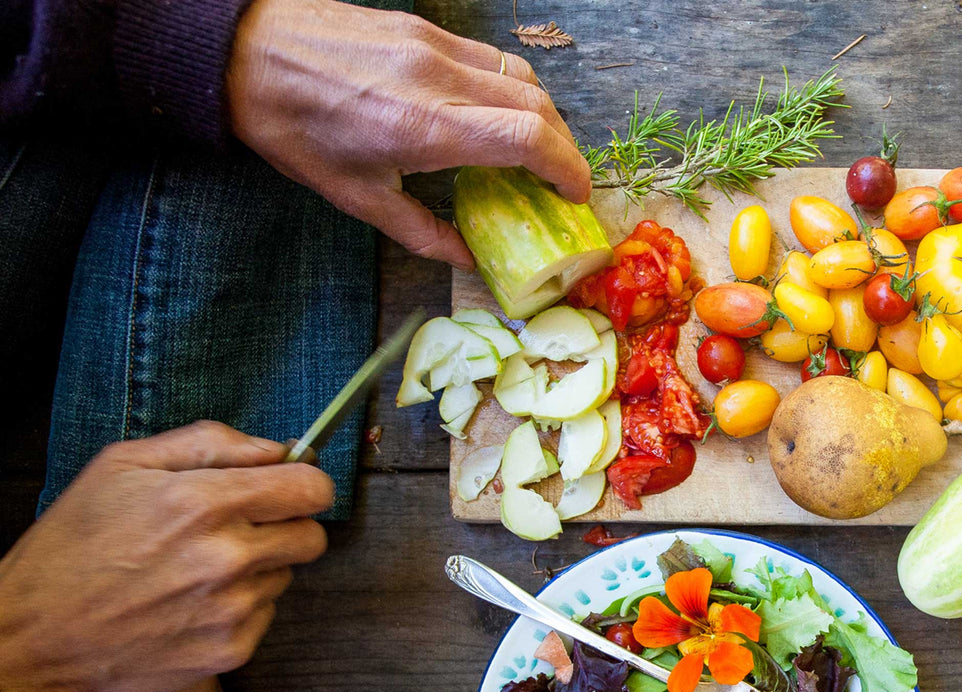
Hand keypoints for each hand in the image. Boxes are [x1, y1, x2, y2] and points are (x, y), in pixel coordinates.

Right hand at [0, 421, 333, 691]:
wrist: (37, 633)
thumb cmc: (77, 541)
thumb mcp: (126, 464)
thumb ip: (211, 444)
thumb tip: (280, 449)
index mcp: (204, 502)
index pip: (310, 488)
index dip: (306, 483)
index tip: (291, 487)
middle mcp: (227, 557)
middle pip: (312, 536)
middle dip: (287, 526)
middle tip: (244, 529)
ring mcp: (232, 608)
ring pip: (286, 575)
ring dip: (259, 568)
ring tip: (200, 569)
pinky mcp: (231, 650)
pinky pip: (266, 614)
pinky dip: (241, 606)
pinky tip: (195, 602)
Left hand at [225, 0, 591, 267]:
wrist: (248, 55)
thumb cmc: (298, 131)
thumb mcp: (358, 198)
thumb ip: (423, 232)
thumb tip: (467, 258)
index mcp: (426, 127)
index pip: (528, 138)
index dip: (567, 169)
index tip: (575, 196)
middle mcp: (440, 78)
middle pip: (537, 104)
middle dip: (564, 147)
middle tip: (561, 183)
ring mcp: (434, 44)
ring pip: (519, 75)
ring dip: (542, 115)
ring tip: (535, 152)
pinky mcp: (423, 27)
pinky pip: (488, 57)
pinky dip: (510, 90)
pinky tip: (497, 116)